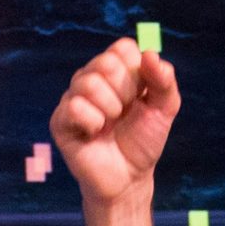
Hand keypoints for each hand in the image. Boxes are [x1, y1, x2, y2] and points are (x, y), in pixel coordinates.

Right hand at [50, 38, 180, 204]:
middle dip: (125, 92)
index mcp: (115, 70)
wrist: (129, 177)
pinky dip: (93, 123)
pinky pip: (75, 107)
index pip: (123, 48)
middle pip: (106, 63)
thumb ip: (164, 80)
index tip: (141, 95)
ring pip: (89, 83)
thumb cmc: (143, 140)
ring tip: (110, 124)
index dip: (137, 72)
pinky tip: (94, 133)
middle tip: (124, 112)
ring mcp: (72, 97)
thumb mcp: (164, 109)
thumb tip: (150, 54)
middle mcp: (91, 78)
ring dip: (110, 109)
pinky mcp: (60, 119)